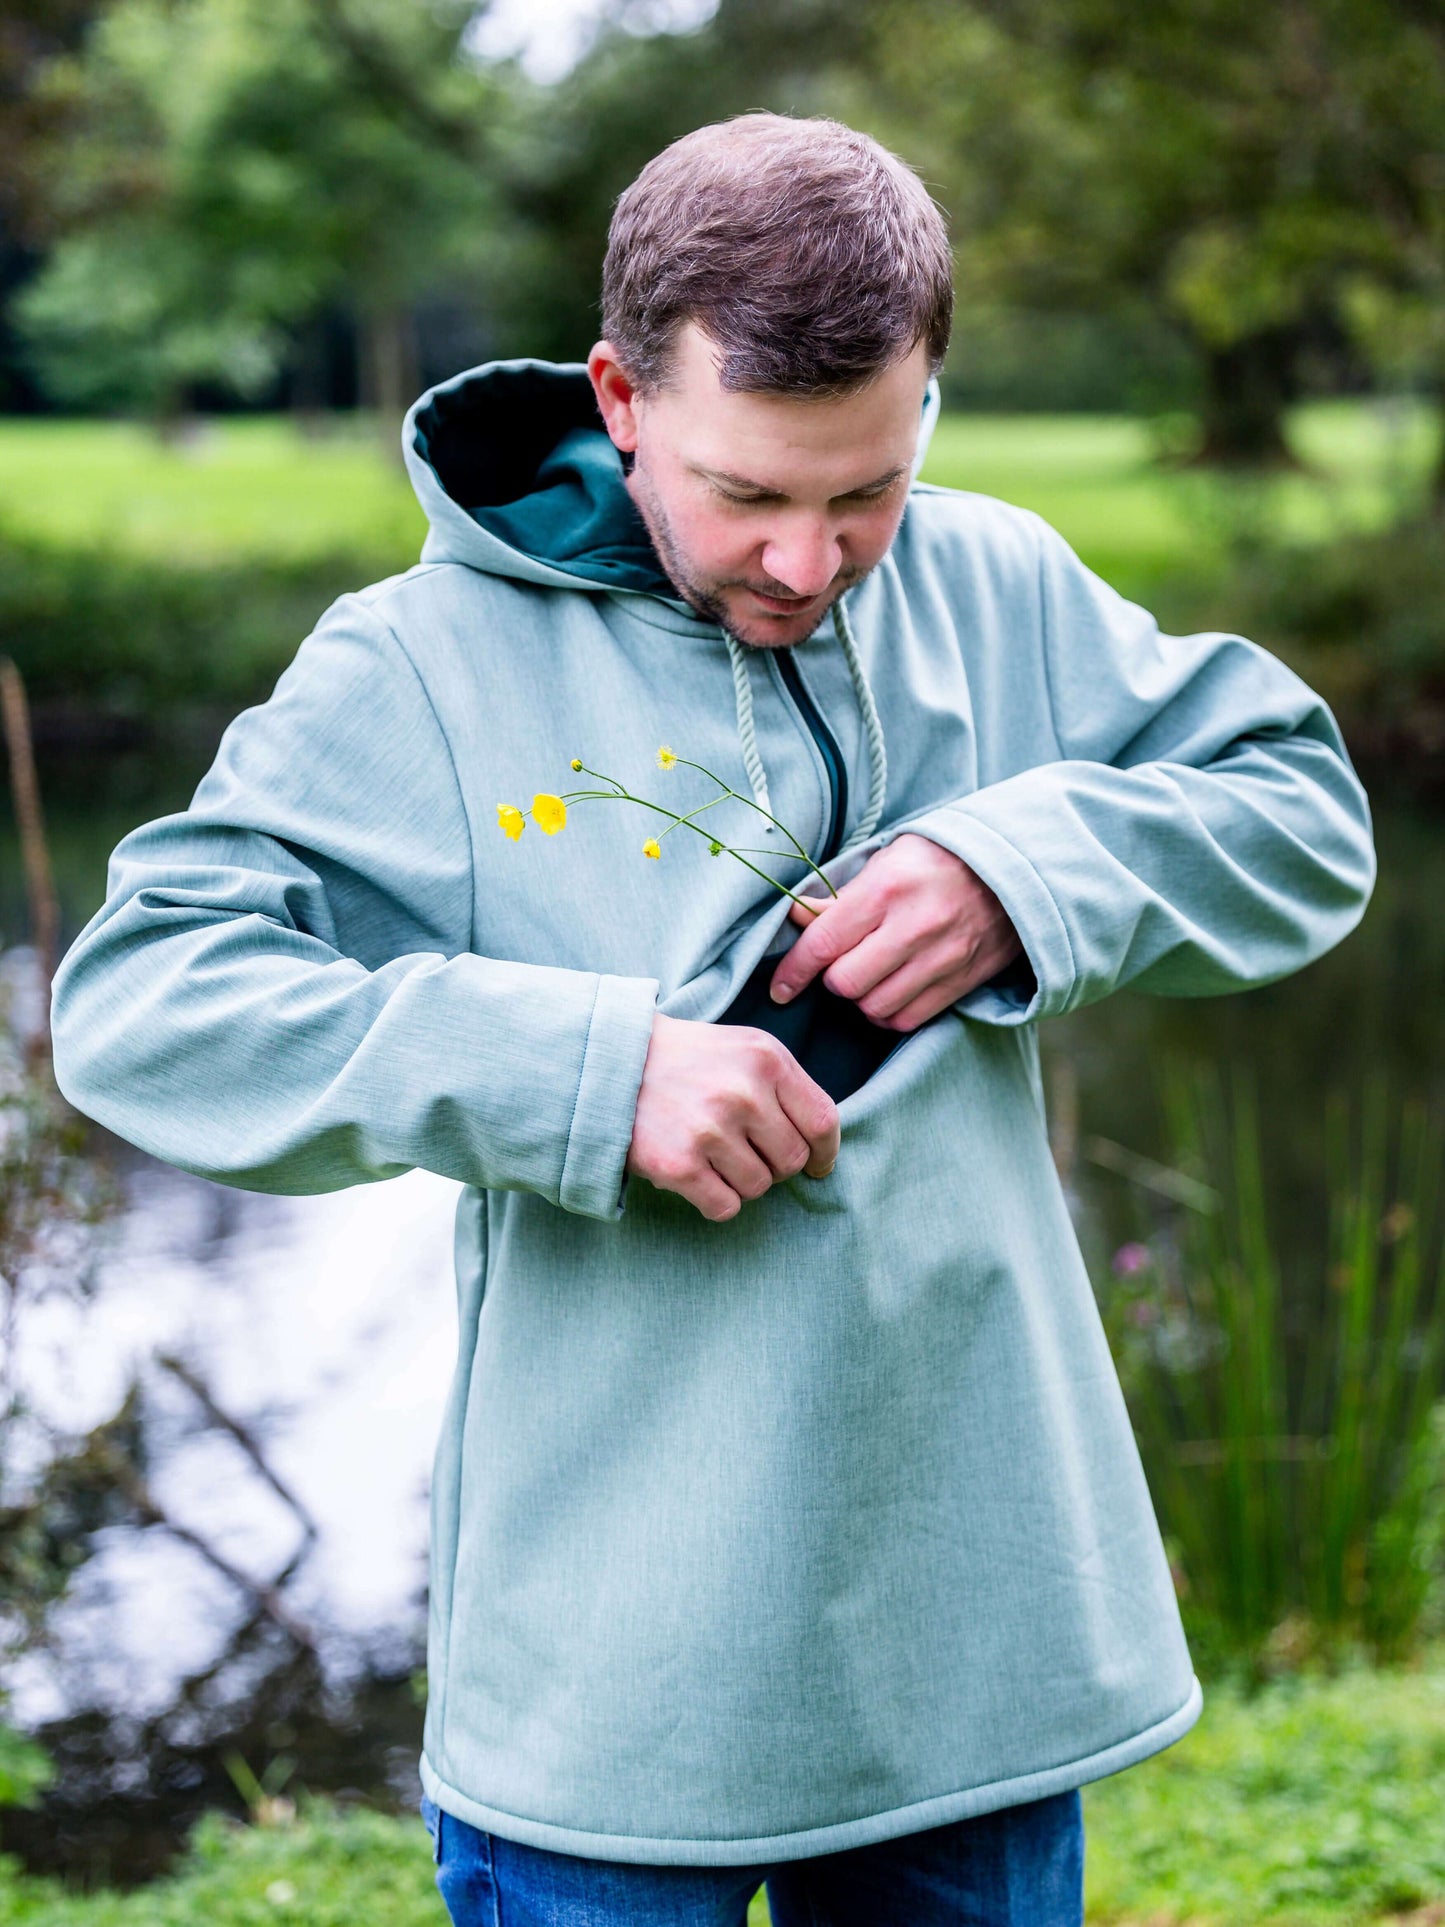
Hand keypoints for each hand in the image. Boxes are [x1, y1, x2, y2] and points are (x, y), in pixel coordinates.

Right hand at [626, 1012, 840, 1222]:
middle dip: (775, 1165)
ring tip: (713, 1155)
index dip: (824, 1152)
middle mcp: (743, 1093)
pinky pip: (725, 1207)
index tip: (815, 1164)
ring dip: (741, 1181)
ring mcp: (710, 1130)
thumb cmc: (688, 1060)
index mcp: (767, 1059)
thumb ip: (785, 1087)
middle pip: (791, 1160)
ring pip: (759, 1187)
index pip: (822, 1122)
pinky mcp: (679, 1165)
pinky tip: (697, 1176)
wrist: (612, 1062)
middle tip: (746, 1152)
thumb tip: (821, 1146)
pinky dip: (716, 1200)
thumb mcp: (745, 1049)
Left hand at [768, 832, 1022, 1030]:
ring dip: (862, 998)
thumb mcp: (887, 861)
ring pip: (875, 1006)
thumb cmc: (938, 860)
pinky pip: (908, 1018)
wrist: (1014, 869)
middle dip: (833, 980)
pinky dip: (890, 1013)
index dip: (793, 971)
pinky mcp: (961, 981)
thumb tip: (795, 918)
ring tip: (869, 976)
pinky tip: (891, 992)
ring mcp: (941, 958)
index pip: (823, 943)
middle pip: (845, 983)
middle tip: (841, 963)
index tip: (780, 987)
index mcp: (886, 889)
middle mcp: (913, 926)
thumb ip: (840, 896)